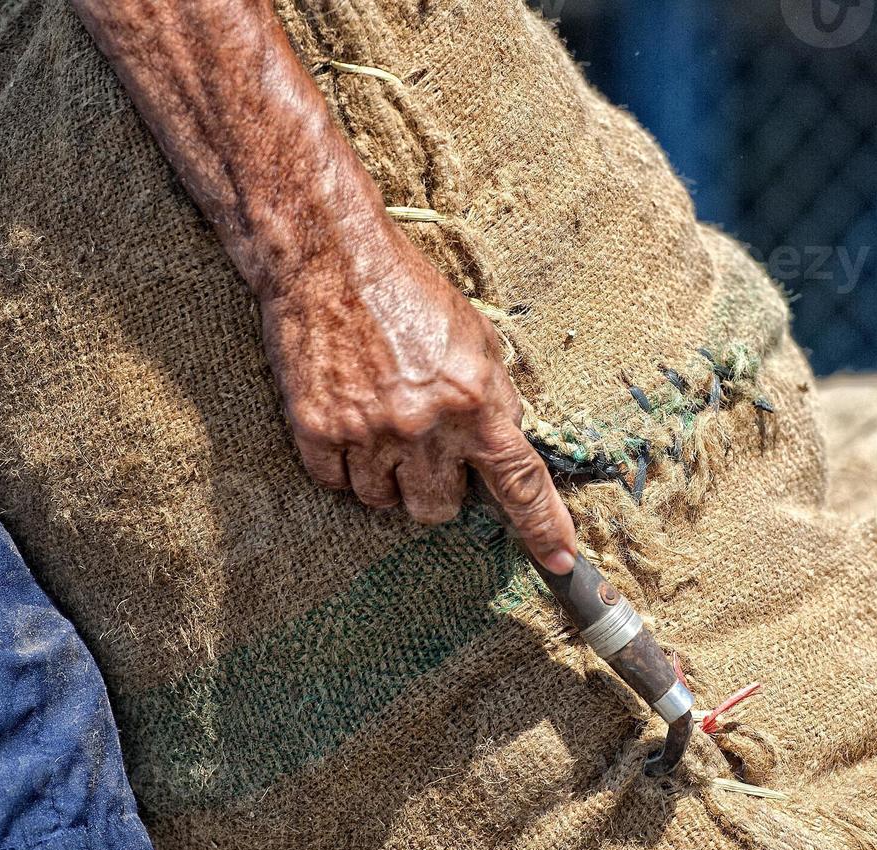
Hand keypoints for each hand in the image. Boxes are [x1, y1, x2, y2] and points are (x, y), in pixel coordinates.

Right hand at [265, 233, 577, 574]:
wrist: (328, 259)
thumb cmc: (405, 292)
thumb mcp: (474, 336)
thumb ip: (495, 395)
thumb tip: (508, 444)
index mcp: (473, 398)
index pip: (518, 480)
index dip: (542, 527)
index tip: (558, 562)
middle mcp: (424, 424)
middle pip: (439, 510)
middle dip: (438, 490)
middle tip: (424, 450)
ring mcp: (368, 431)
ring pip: (384, 503)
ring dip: (387, 479)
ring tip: (381, 427)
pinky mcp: (317, 430)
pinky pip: (337, 485)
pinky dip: (344, 466)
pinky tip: (348, 424)